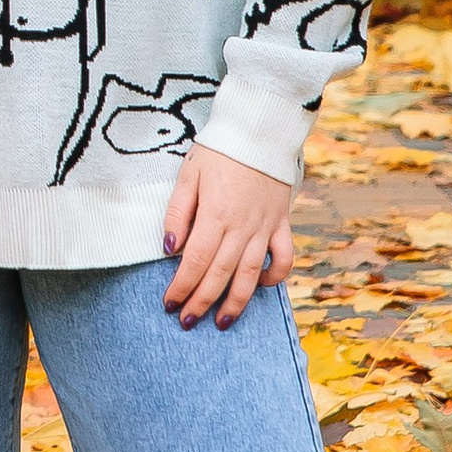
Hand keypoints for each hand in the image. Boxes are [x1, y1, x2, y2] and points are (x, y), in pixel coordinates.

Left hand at [160, 145, 293, 326]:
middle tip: (187, 322)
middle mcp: (241, 227)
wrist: (260, 129)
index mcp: (215, 215)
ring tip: (222, 322)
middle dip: (201, 302)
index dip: (181, 287)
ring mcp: (265, 227)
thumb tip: (169, 248)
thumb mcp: (188, 175)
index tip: (169, 304)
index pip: (195, 262)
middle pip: (219, 274)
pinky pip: (283, 257)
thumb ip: (177, 213)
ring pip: (250, 275)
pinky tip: (260, 286)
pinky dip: (275, 276)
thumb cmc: (219, 150)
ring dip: (236, 302)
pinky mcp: (281, 223)